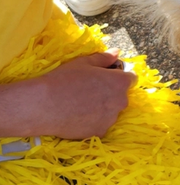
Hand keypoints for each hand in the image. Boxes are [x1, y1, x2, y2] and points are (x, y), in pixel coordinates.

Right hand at [12, 49, 135, 138]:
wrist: (43, 105)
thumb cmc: (64, 79)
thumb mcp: (84, 63)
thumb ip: (104, 58)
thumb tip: (117, 52)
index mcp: (120, 82)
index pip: (130, 78)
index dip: (118, 76)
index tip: (105, 78)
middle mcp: (121, 101)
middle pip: (121, 96)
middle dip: (110, 93)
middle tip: (88, 91)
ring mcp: (111, 118)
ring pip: (111, 112)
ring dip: (102, 108)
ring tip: (80, 104)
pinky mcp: (100, 132)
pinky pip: (100, 124)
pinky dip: (93, 121)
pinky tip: (77, 117)